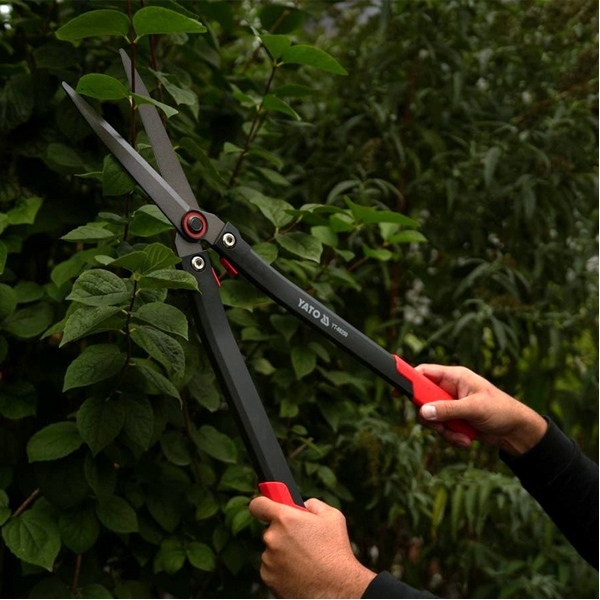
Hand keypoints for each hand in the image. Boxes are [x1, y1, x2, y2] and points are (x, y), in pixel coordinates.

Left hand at [248, 496, 375, 597]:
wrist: (336, 588)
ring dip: (283, 550)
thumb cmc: (335, 551)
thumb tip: (303, 505)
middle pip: (270, 529)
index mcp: (285, 518)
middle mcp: (272, 537)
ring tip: (305, 559)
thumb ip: (312, 504)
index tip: (268, 507)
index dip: (263, 504)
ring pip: (272, 548)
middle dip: (283, 531)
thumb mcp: (332, 516)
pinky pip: (271, 566)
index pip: (258, 504)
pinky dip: (281, 567)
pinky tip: (299, 570)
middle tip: (301, 539)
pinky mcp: (268, 577)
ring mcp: (268, 559)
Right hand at [415, 364, 547, 455]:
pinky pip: (442, 429)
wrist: (517, 432)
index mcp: (455, 377)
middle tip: (439, 425)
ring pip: (432, 418)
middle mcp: (450, 390)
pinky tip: (467, 440)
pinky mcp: (455, 421)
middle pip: (424, 400)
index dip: (408, 379)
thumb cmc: (501, 410)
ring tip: (463, 436)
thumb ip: (448, 409)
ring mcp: (451, 406)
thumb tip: (423, 412)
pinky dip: (452, 437)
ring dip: (445, 431)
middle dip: (431, 417)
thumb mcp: (474, 408)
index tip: (396, 391)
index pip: (424, 373)